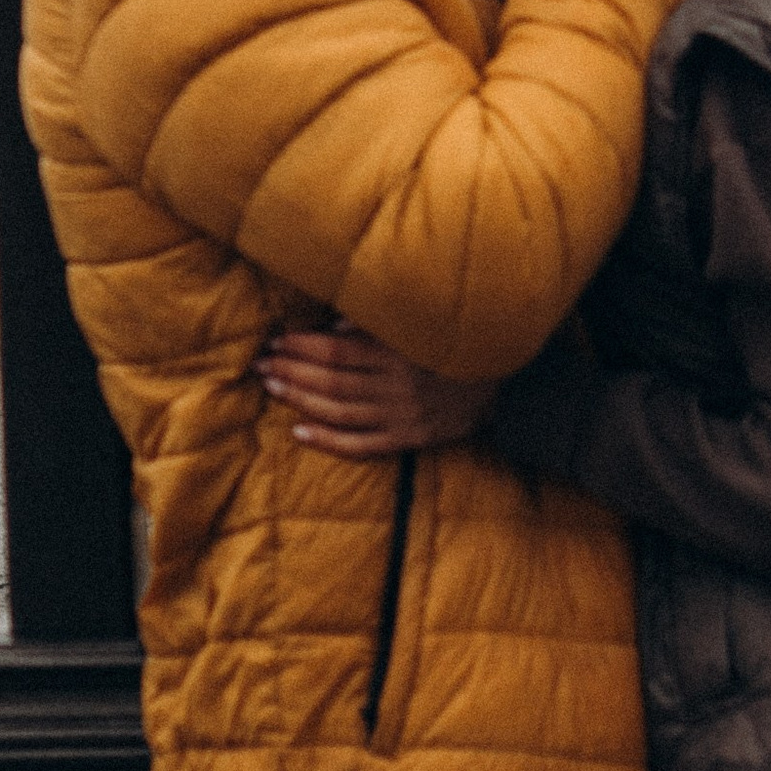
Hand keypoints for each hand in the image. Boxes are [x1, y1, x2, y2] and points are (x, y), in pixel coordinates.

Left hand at [257, 327, 489, 457]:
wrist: (508, 386)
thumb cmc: (461, 346)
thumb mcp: (426, 325)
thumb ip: (382, 324)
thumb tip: (336, 324)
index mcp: (400, 354)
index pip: (338, 351)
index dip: (303, 346)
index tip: (277, 340)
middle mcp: (397, 387)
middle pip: (332, 380)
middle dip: (292, 370)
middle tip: (262, 364)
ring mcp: (402, 417)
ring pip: (340, 411)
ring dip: (301, 399)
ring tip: (272, 387)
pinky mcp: (409, 439)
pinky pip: (361, 445)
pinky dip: (328, 441)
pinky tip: (300, 431)